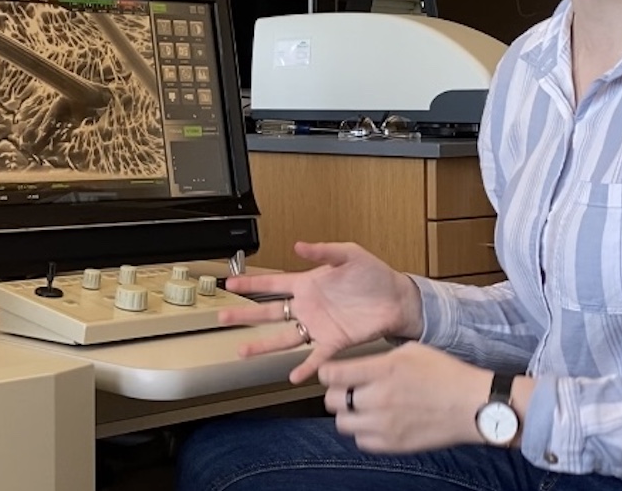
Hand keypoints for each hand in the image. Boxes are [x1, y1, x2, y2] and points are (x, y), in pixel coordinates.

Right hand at [219, 242, 424, 382]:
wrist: (398, 299)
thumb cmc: (375, 275)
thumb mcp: (349, 254)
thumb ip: (324, 251)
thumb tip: (300, 246)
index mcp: (308, 284)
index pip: (272, 284)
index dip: (251, 283)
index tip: (230, 283)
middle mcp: (308, 307)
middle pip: (269, 312)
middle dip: (244, 315)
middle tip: (223, 317)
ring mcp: (318, 326)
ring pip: (284, 338)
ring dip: (263, 346)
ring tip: (243, 352)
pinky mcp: (335, 342)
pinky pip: (315, 356)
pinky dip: (305, 367)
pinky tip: (294, 376)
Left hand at [319, 343, 491, 452]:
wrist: (472, 405)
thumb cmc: (446, 374)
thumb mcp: (411, 350)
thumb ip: (379, 357)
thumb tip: (356, 365)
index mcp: (383, 370)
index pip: (332, 374)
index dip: (327, 372)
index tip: (332, 372)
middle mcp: (379, 398)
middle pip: (332, 400)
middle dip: (337, 392)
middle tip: (349, 389)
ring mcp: (385, 424)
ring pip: (342, 423)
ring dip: (348, 414)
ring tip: (363, 407)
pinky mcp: (393, 444)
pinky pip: (361, 441)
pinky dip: (363, 432)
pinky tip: (376, 422)